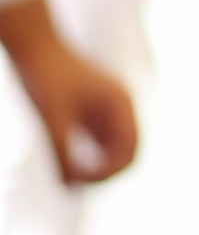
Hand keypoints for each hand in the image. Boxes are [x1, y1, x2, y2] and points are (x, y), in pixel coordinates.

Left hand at [0, 0, 138, 182]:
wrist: (34, 45)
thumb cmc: (46, 76)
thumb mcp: (53, 119)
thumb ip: (62, 155)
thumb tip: (70, 189)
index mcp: (121, 104)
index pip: (129, 151)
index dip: (108, 173)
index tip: (77, 180)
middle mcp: (120, 107)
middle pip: (127, 153)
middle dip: (106, 174)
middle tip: (75, 184)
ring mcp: (107, 110)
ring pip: (113, 150)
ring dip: (97, 168)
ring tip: (71, 178)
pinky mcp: (92, 113)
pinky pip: (99, 144)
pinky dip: (88, 158)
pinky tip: (69, 167)